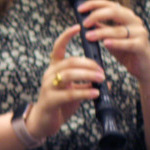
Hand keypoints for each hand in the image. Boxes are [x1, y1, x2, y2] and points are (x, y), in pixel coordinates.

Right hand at [26, 25, 104, 139]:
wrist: (43, 122)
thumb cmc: (59, 104)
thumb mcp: (74, 91)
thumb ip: (87, 84)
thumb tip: (106, 82)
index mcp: (54, 69)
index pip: (58, 48)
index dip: (66, 36)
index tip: (77, 27)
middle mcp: (49, 75)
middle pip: (69, 62)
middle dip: (88, 64)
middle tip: (102, 70)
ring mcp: (48, 87)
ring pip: (69, 75)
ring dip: (88, 75)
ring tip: (101, 79)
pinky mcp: (50, 100)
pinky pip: (69, 93)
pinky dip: (84, 92)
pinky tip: (95, 93)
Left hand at [77, 0, 149, 83]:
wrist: (142, 67)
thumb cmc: (125, 50)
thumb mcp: (109, 37)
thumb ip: (101, 28)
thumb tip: (84, 20)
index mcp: (126, 16)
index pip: (110, 5)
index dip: (94, 4)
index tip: (80, 9)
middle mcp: (135, 21)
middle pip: (115, 12)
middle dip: (97, 15)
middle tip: (84, 24)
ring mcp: (140, 33)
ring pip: (118, 30)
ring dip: (101, 33)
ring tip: (88, 36)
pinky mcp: (142, 45)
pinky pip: (127, 43)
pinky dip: (116, 43)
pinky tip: (106, 43)